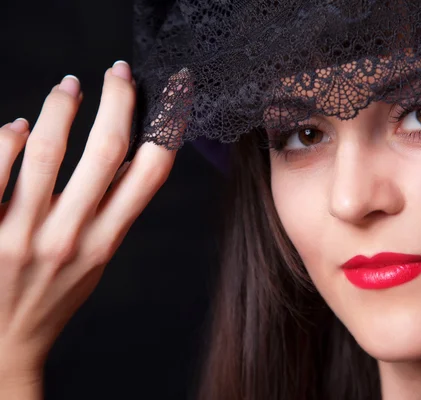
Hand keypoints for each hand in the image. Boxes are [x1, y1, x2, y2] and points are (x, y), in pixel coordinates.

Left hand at [0, 61, 183, 377]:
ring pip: (45, 150)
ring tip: (68, 88)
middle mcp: (69, 237)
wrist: (0, 345)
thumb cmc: (51, 297)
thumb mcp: (95, 260)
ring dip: (60, 107)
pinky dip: (6, 138)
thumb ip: (113, 212)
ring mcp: (21, 236)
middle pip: (106, 151)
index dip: (166, 128)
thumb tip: (128, 156)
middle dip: (117, 100)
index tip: (168, 97)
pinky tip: (13, 127)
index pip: (150, 174)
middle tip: (116, 72)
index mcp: (105, 242)